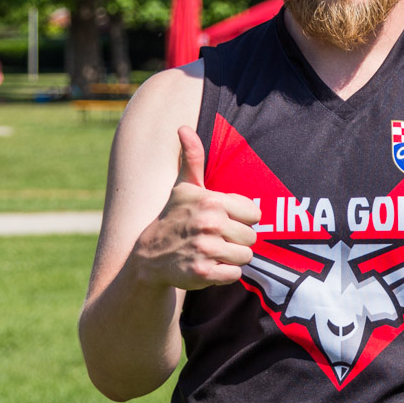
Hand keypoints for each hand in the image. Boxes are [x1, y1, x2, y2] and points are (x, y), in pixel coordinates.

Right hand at [129, 126, 260, 289]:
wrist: (149, 257)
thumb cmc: (174, 218)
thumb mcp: (184, 187)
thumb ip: (192, 157)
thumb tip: (183, 127)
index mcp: (212, 201)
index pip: (255, 214)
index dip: (241, 219)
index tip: (224, 220)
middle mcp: (209, 224)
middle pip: (252, 237)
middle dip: (237, 240)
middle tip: (216, 238)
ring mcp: (206, 249)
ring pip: (246, 256)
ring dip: (232, 257)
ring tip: (213, 251)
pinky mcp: (204, 273)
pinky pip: (235, 275)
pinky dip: (225, 274)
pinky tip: (209, 265)